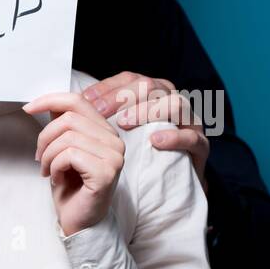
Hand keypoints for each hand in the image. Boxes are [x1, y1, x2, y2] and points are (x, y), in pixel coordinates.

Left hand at [23, 92, 124, 236]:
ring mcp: (114, 157)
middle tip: (39, 158)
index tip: (28, 108)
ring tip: (48, 170)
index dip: (50, 100)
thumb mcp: (63, 150)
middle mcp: (115, 141)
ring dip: (48, 155)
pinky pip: (69, 155)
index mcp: (106, 132)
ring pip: (67, 137)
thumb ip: (63, 126)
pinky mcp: (106, 172)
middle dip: (45, 138)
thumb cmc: (72, 188)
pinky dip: (55, 167)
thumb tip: (49, 104)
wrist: (80, 222)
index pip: (78, 101)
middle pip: (69, 118)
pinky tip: (56, 178)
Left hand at [83, 71, 209, 189]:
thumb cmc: (139, 156)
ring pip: (175, 103)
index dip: (108, 87)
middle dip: (122, 96)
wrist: (165, 189)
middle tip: (98, 112)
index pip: (131, 79)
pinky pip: (192, 137)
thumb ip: (101, 116)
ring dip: (147, 111)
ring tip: (124, 124)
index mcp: (155, 95)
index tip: (86, 100)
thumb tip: (69, 103)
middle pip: (152, 85)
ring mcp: (190, 123)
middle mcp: (174, 102)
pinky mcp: (200, 147)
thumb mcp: (118, 132)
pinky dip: (175, 136)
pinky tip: (155, 140)